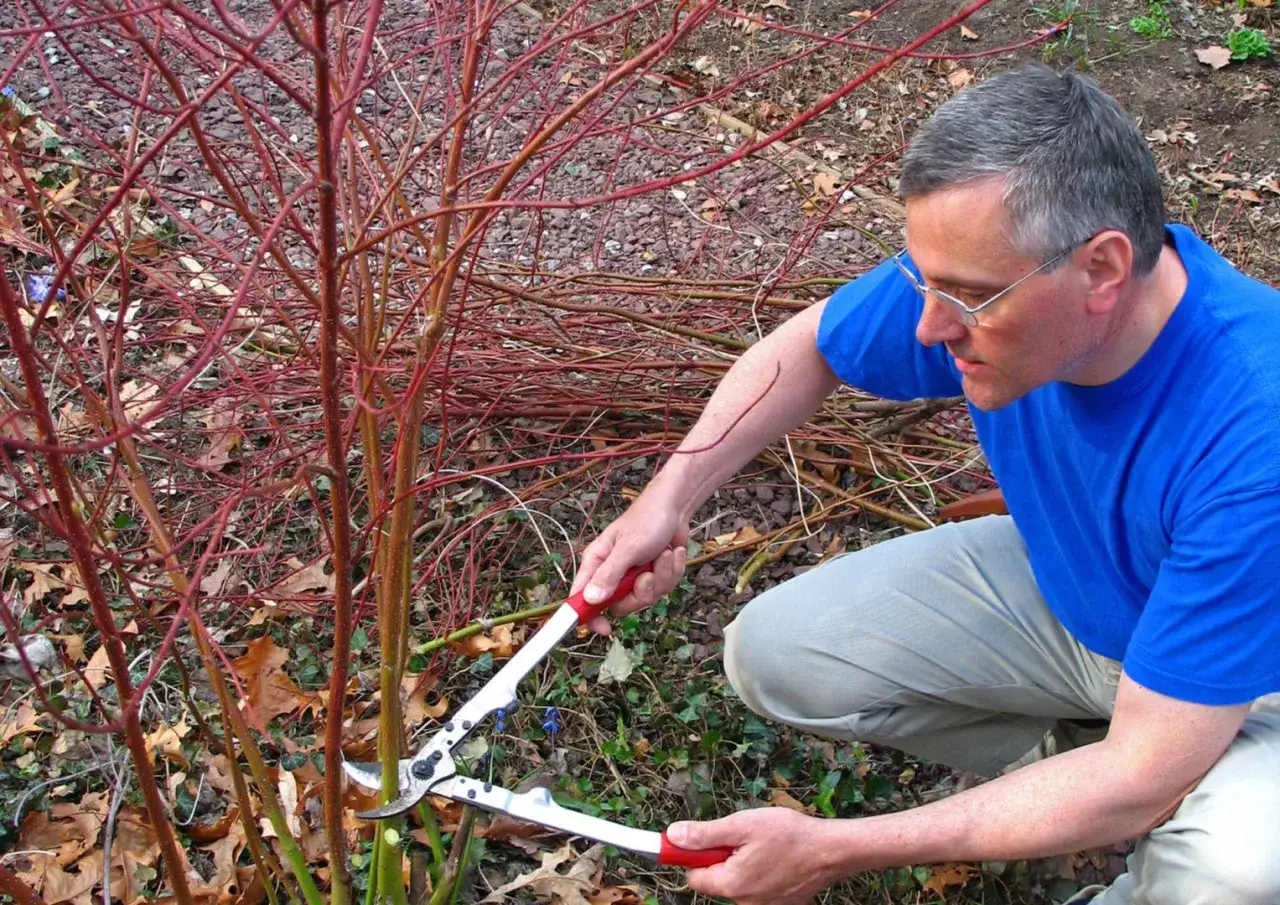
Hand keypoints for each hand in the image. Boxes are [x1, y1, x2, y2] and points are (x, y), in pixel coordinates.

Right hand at [570, 489, 688, 634]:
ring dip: (661, 577)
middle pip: (620, 605)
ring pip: (646, 597)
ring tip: (663, 555)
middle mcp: (613, 572)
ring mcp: (635, 575)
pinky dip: (672, 571)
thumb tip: (591, 600)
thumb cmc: (647, 519)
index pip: (582, 597)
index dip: (589, 616)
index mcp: (597, 562)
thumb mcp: (627, 548)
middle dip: (640, 593)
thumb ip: (609, 575)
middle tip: (646, 575)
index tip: (603, 629)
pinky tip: (672, 553)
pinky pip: (664, 588)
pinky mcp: (654, 575)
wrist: (675, 507)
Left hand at [668, 809, 847, 904]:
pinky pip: (760, 888)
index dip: (694, 855)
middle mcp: (745, 903)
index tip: (702, 839)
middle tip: (744, 837)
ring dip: (744, 864)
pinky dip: (762, 873)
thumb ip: (705, 834)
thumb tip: (673, 836)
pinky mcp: (781, 904)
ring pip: (739, 883)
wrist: (832, 850)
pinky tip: (777, 858)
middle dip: (724, 857)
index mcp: (731, 884)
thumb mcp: (742, 825)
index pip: (694, 876)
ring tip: (765, 846)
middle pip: (718, 879)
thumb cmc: (789, 835)